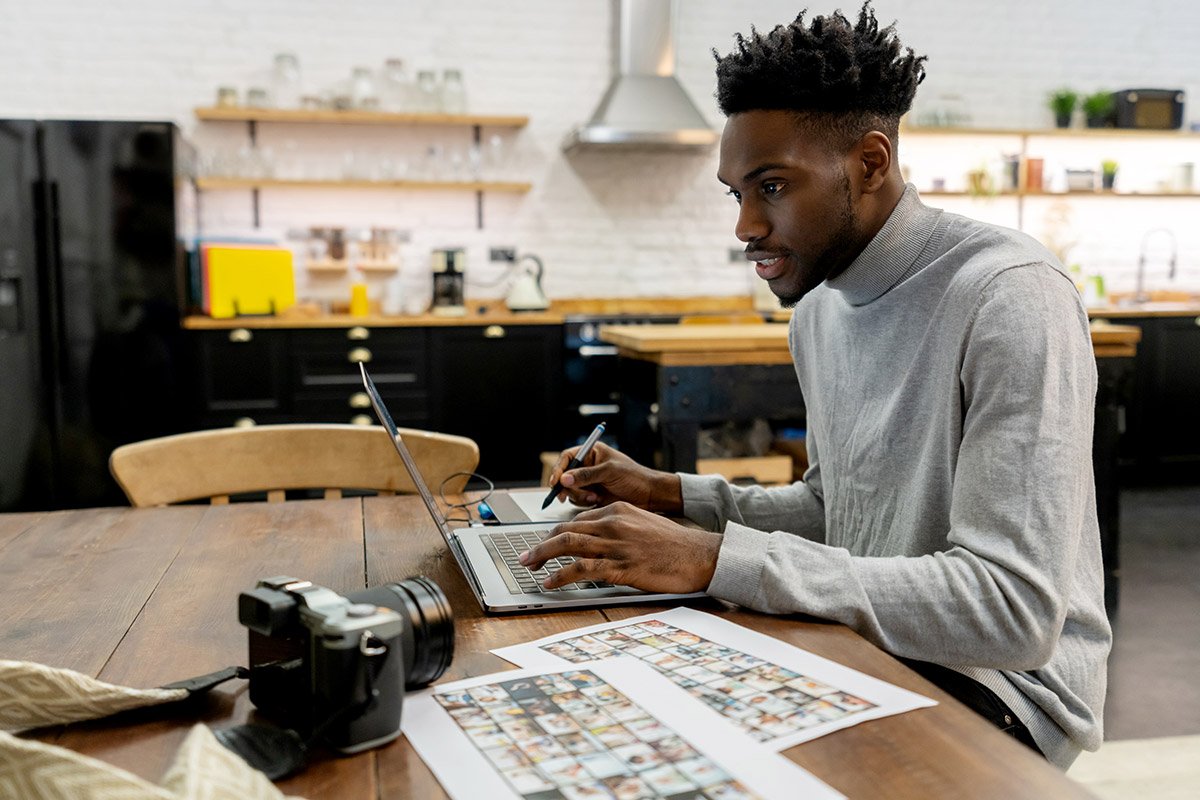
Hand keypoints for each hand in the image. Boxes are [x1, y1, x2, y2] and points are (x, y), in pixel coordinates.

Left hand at [518, 502, 721, 593]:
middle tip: (527, 555)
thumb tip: (600, 539)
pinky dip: (561, 575)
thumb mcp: (644, 524)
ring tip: (529, 566)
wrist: (699, 555)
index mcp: (619, 510)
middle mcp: (614, 523)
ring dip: (542, 555)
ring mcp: (616, 544)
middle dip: (541, 544)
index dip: (556, 533)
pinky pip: (582, 569)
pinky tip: (551, 582)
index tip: (545, 544)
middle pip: (566, 530)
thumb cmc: (676, 544)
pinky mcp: (621, 566)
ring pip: (568, 545)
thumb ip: (620, 527)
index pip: (578, 520)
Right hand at [547, 442, 682, 512]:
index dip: (559, 469)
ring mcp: (590, 482)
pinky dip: (583, 502)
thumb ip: (586, 475)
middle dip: (568, 486)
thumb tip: (564, 479)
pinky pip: (578, 499)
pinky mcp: (592, 496)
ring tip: (594, 497)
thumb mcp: (609, 471)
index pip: (568, 457)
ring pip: (570, 489)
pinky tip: (597, 501)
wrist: (649, 495)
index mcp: (592, 452)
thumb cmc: (634, 477)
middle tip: (570, 493)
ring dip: (578, 495)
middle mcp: (589, 466)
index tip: (555, 481)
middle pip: (565, 475)